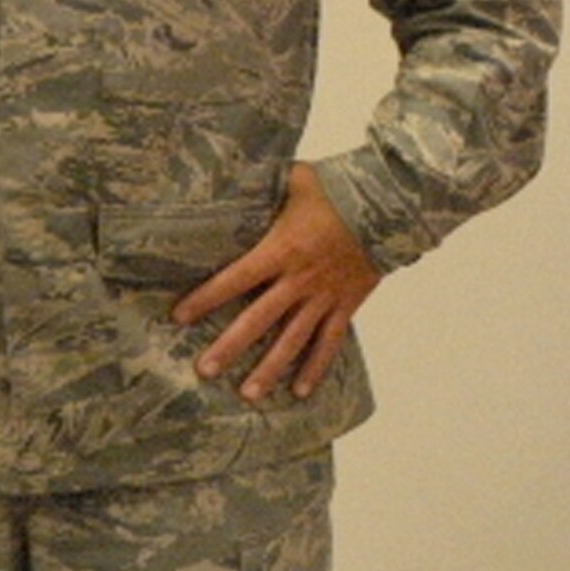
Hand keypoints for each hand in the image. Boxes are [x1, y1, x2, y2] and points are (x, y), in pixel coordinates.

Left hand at [171, 162, 381, 403]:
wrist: (390, 205)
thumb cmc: (339, 189)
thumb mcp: (299, 180)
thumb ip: (268, 184)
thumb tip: (238, 175)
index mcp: (282, 249)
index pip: (236, 278)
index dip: (207, 297)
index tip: (179, 316)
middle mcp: (300, 279)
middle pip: (259, 319)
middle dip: (230, 346)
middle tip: (204, 370)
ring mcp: (324, 296)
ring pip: (293, 339)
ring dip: (270, 368)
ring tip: (248, 394)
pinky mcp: (346, 304)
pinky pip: (329, 342)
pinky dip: (316, 367)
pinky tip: (301, 391)